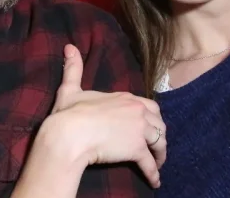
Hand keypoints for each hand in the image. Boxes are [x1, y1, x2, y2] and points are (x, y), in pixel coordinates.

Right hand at [44, 44, 166, 187]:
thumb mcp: (71, 89)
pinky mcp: (136, 149)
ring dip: (160, 153)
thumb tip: (69, 47)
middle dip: (159, 134)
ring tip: (157, 163)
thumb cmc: (68, 114)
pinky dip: (154, 173)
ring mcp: (139, 129)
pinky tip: (155, 181)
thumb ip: (74, 69)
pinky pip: (150, 163)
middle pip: (159, 122)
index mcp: (125, 97)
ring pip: (159, 141)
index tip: (148, 127)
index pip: (149, 105)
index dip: (151, 117)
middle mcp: (137, 110)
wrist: (69, 134)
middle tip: (156, 146)